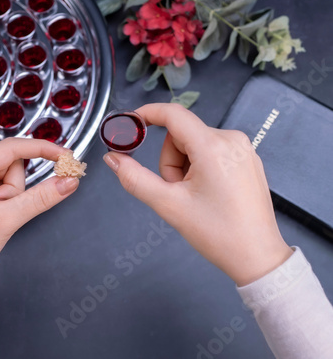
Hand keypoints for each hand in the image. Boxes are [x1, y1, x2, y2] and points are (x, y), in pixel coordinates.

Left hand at [0, 138, 78, 304]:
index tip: (65, 155)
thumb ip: (41, 198)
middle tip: (7, 211)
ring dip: (11, 197)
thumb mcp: (7, 221)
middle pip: (11, 164)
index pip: (12, 148)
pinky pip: (1, 187)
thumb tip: (68, 181)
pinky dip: (6, 201)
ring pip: (8, 176)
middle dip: (17, 188)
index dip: (42, 149)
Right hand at [103, 103, 292, 285]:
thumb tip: (113, 159)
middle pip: (181, 135)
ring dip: (184, 167)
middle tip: (176, 192)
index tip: (130, 125)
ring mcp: (242, 149)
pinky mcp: (246, 159)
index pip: (173, 114)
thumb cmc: (218, 233)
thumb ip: (135, 178)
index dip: (147, 114)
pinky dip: (199, 168)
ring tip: (193, 196)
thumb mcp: (169, 205)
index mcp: (213, 147)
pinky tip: (207, 193)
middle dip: (170, 161)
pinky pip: (210, 151)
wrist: (257, 256)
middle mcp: (232, 140)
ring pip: (194, 144)